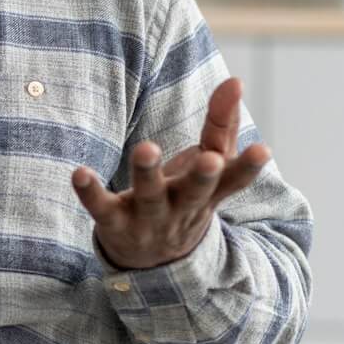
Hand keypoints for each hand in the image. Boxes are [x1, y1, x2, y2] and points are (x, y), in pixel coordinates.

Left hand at [73, 78, 271, 269]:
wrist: (154, 263)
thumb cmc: (185, 197)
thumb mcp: (208, 164)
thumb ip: (221, 123)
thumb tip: (235, 80)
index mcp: (208, 193)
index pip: (233, 181)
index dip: (248, 166)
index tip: (263, 150)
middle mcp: (182, 207)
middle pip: (195, 192)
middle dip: (203, 175)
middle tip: (210, 158)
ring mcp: (149, 219)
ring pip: (149, 197)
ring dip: (147, 173)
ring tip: (146, 149)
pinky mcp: (115, 223)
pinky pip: (101, 208)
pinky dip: (91, 191)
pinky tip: (80, 173)